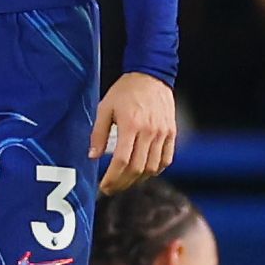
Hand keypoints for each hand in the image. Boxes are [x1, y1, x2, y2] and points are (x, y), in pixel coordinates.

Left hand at [90, 71, 176, 193]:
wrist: (151, 75)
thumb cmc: (125, 91)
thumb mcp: (105, 108)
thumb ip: (98, 133)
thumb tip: (93, 156)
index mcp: (131, 125)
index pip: (122, 161)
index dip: (112, 178)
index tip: (104, 186)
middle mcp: (149, 131)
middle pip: (137, 168)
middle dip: (122, 183)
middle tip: (111, 189)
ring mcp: (163, 133)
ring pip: (152, 167)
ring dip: (138, 180)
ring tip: (125, 182)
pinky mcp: (171, 132)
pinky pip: (166, 159)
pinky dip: (155, 170)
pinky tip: (144, 172)